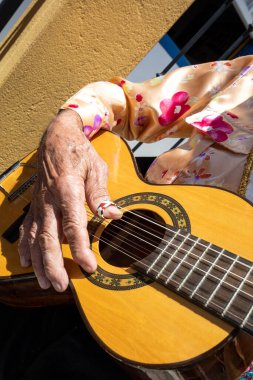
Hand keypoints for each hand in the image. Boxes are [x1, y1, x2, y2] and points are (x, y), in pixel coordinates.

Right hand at [18, 109, 121, 291]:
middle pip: (49, 237)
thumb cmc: (79, 153)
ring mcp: (39, 204)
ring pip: (35, 238)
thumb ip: (101, 195)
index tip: (89, 267)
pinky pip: (27, 229)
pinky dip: (26, 247)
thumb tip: (114, 216)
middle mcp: (49, 200)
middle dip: (53, 264)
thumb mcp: (96, 168)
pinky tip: (28, 262)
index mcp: (68, 189)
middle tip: (61, 286)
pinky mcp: (35, 205)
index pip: (74, 224)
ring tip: (46, 283)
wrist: (56, 139)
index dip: (80, 248)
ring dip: (39, 263)